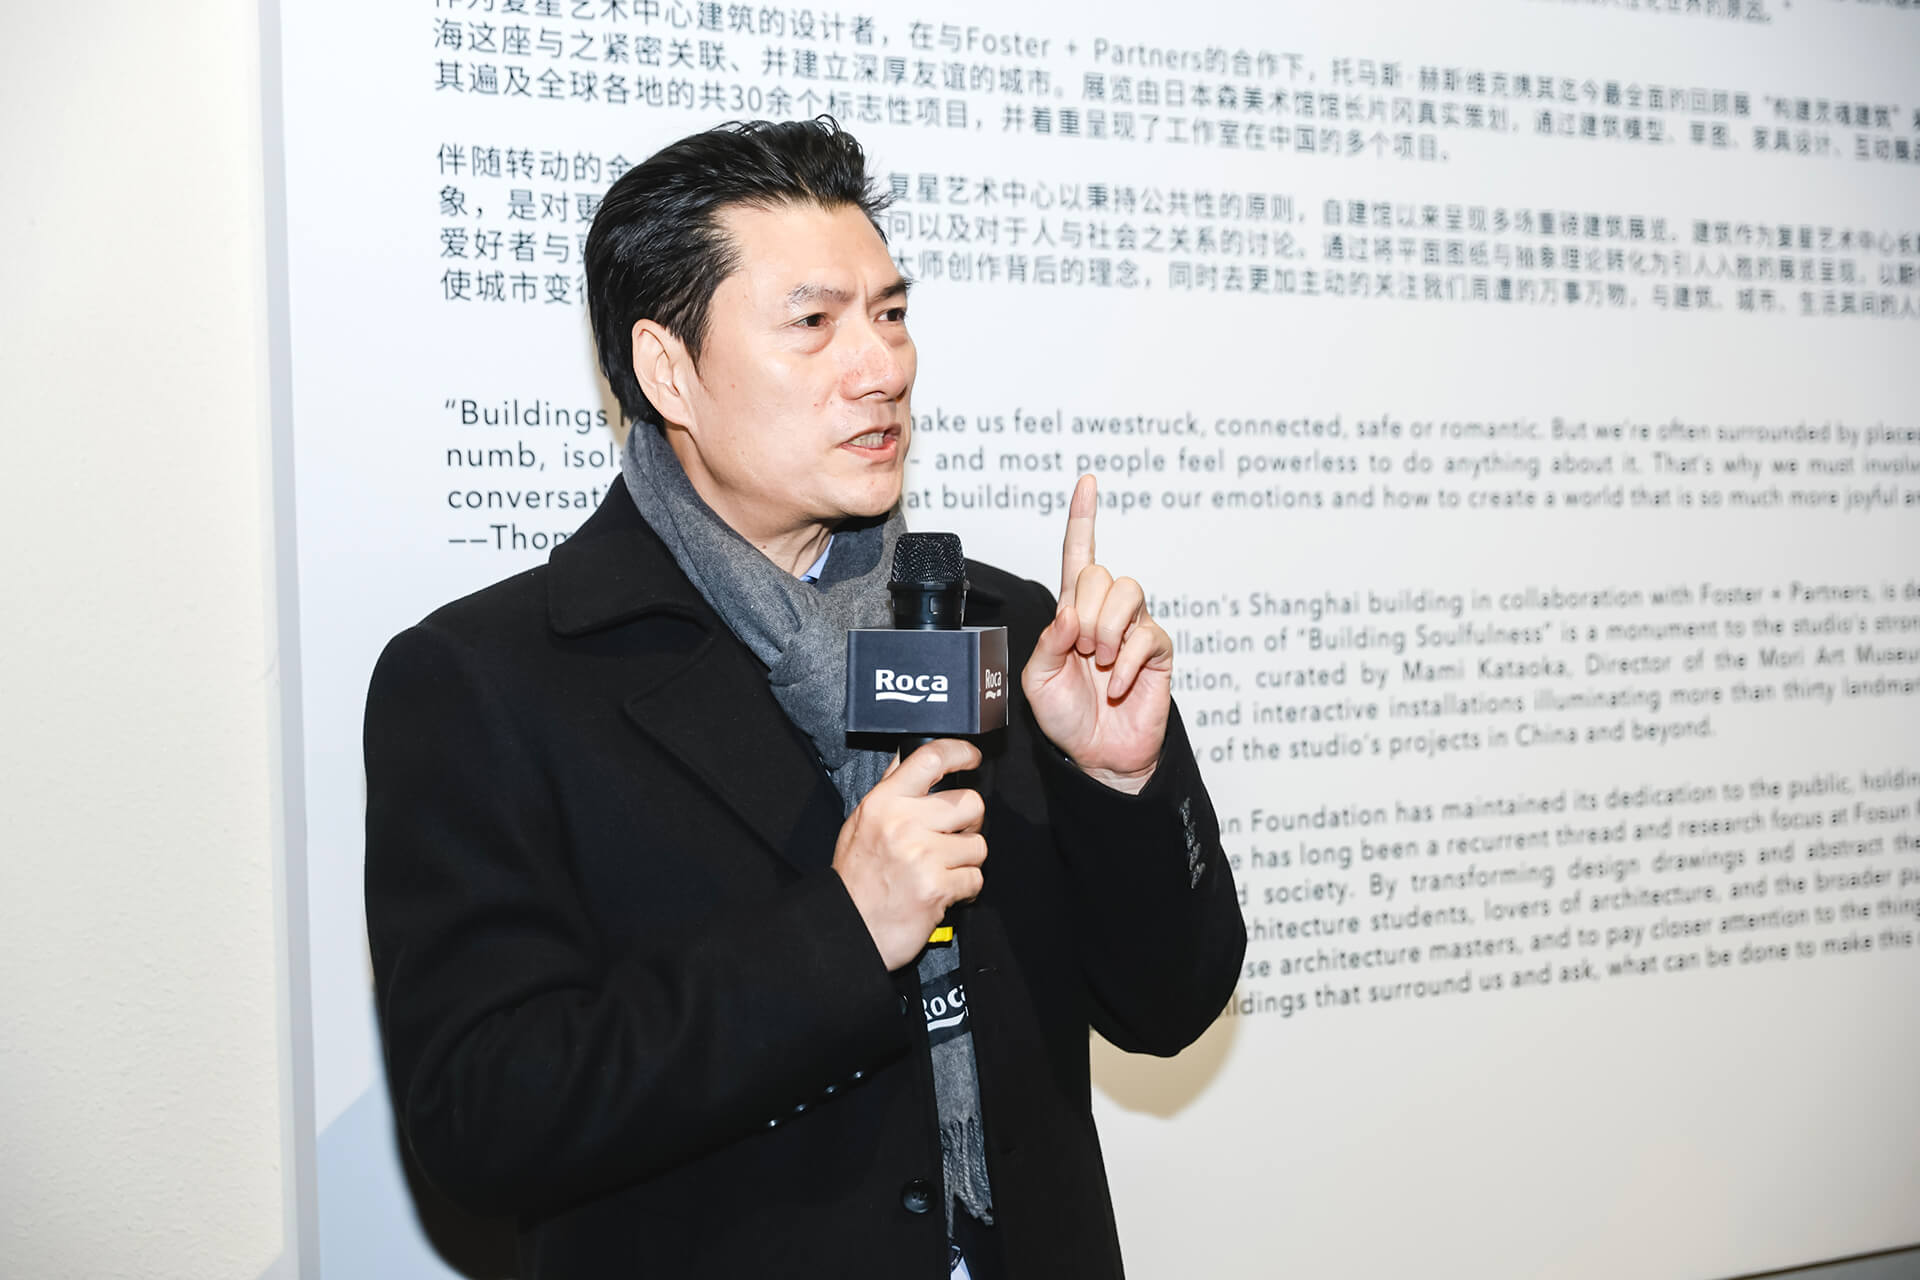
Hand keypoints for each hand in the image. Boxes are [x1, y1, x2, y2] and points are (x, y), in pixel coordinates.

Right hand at [832, 738, 987, 970]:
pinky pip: (975, 878)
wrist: (847, 927)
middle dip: (970, 822)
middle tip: (953, 836)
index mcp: (883, 802)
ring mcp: (921, 856)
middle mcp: (903, 824)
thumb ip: (890, 788)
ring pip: (978, 845)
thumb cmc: (856, 876)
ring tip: (942, 869)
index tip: (971, 758)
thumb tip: (912, 755)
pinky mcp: (937, 888)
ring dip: (966, 860)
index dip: (960, 752)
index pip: (930, 758)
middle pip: (970, 803)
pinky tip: (944, 890)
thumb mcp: (861, 821)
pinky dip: (964, 888)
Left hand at [1021, 474, 1172, 792]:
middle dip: (1085, 612)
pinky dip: (1124, 663)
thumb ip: (1048, 641)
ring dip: (1106, 630)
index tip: (1088, 481)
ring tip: (1100, 663)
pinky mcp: (1158, 651)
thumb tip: (1070, 612)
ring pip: (1127, 592)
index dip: (1084, 517)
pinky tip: (1115, 686)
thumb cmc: (1065, 716)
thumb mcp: (1037, 679)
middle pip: (1101, 573)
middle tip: (1082, 651)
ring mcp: (1135, 629)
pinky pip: (1145, 635)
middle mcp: (1106, 612)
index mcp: (1073, 611)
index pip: (1079, 554)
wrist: (1097, 755)